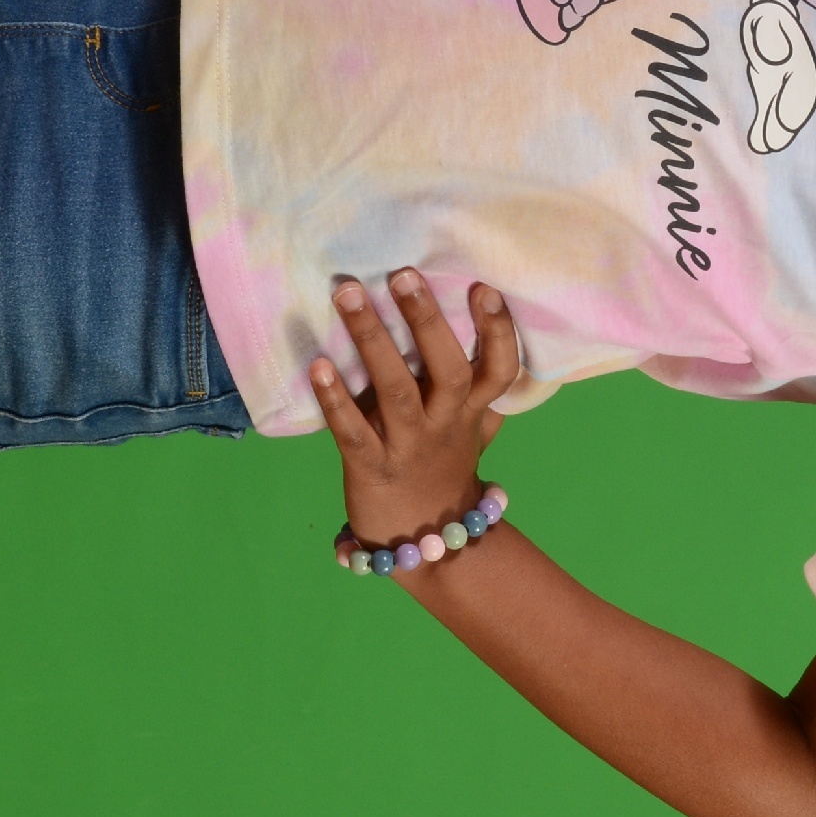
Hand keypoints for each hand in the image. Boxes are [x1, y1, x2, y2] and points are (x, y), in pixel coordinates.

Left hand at [311, 269, 521, 550]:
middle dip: (426, 320)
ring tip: (348, 293)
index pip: (498, 369)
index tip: (482, 287)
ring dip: (371, 339)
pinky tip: (317, 365)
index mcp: (471, 411)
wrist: (421, 543)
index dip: (496, 330)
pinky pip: (351, 432)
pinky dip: (334, 399)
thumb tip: (495, 344)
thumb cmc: (443, 471)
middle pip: (446, 370)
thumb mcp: (472, 430)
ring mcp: (408, 446)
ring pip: (395, 389)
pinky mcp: (371, 468)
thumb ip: (481, 392)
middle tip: (403, 273)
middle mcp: (445, 425)